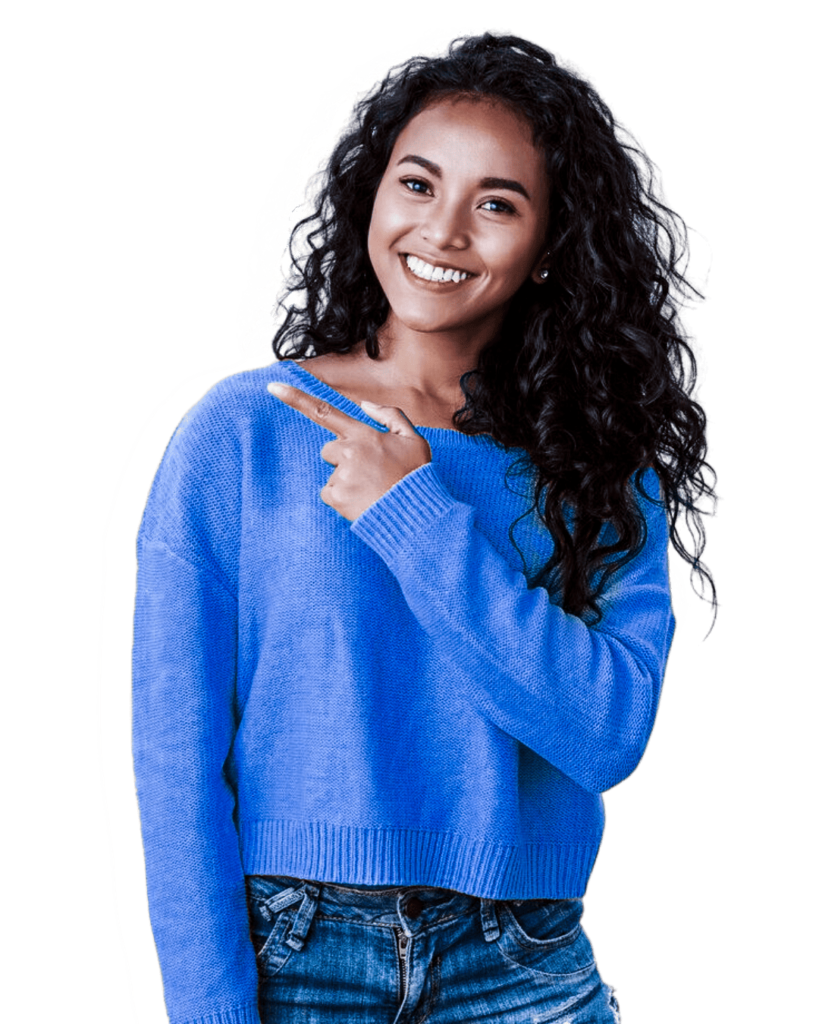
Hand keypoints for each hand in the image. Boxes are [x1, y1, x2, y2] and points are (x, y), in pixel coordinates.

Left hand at [267, 383, 431, 520]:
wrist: (416, 513)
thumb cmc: (415, 476)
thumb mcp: (413, 439)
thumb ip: (390, 415)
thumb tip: (364, 405)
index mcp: (364, 434)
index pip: (324, 411)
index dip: (296, 398)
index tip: (273, 387)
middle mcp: (348, 451)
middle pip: (329, 450)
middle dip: (343, 459)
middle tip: (370, 473)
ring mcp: (341, 474)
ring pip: (332, 475)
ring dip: (347, 481)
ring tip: (372, 490)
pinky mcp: (336, 496)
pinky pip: (329, 494)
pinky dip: (343, 499)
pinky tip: (363, 501)